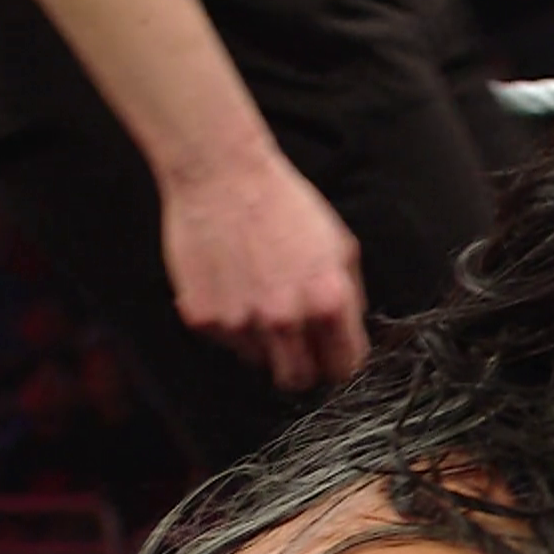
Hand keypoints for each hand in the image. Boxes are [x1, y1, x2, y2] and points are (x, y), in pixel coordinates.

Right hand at [160, 152, 367, 391]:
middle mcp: (286, 320)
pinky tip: (233, 288)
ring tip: (260, 300)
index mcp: (328, 302)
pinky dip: (230, 324)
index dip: (340, 362)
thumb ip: (350, 295)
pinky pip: (224, 340)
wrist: (222, 174)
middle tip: (299, 344)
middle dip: (304, 366)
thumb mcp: (340, 244)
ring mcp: (241, 323)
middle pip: (299, 379)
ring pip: (259, 362)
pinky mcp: (203, 318)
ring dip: (264, 343)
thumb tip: (350, 329)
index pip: (344, 367)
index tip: (334, 356)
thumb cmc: (283, 202)